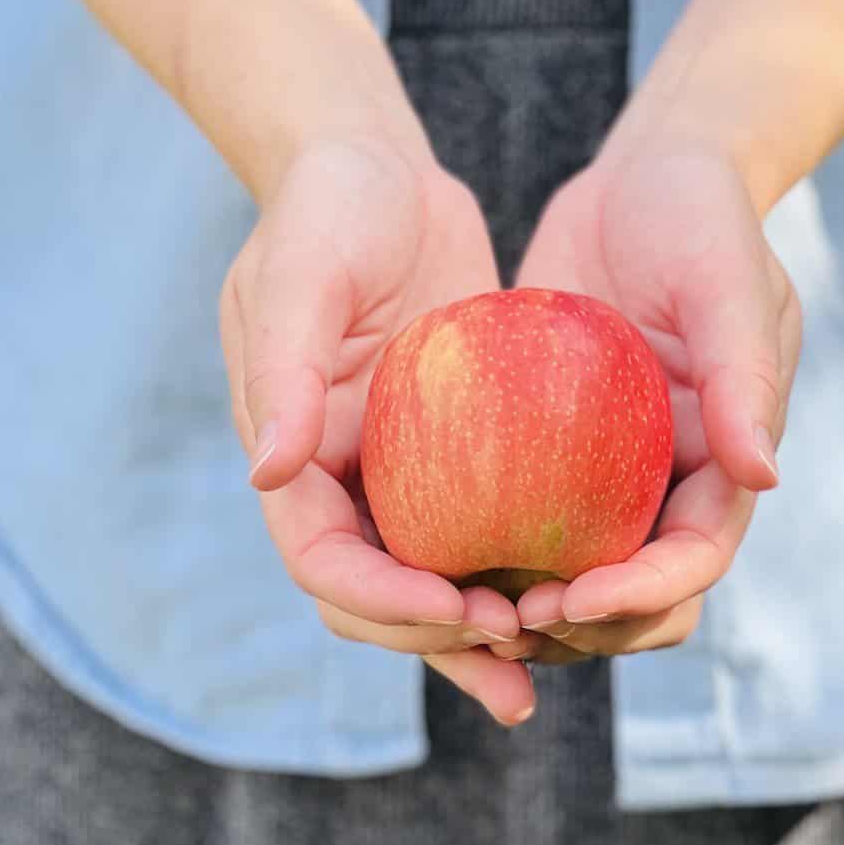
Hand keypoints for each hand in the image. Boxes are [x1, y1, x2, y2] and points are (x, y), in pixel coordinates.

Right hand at [219, 134, 536, 725]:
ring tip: (534, 681)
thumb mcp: (302, 275)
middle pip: (375, 599)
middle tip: (514, 656)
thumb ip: (283, 371)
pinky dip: (515, 579)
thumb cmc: (328, 206)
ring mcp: (395, 476)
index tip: (453, 606)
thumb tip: (268, 474)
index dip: (379, 599)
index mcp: (291, 456)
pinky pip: (480, 538)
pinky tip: (575, 606)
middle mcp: (339, 482)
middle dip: (436, 642)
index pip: (322, 561)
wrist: (374, 163)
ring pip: (429, 587)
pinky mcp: (450, 458)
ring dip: (475, 642)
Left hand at [509, 141, 800, 659]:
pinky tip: (422, 557)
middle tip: (504, 623)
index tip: (572, 601)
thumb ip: (746, 375)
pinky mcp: (555, 456)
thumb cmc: (702, 219)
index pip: (691, 562)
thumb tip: (764, 475)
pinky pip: (519, 524)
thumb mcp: (728, 283)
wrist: (649, 177)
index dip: (640, 597)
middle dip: (579, 631)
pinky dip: (482, 552)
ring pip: (573, 582)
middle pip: (634, 603)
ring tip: (460, 612)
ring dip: (527, 613)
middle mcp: (671, 488)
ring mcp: (613, 479)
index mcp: (726, 467)